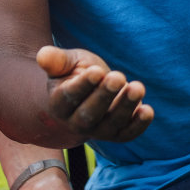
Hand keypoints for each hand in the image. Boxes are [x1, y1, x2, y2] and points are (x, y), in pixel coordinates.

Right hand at [36, 45, 152, 142]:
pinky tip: (147, 110)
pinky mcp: (117, 133)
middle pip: (89, 114)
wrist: (89, 88)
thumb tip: (42, 55)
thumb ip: (56, 60)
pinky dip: (138, 125)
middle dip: (104, 95)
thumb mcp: (66, 62)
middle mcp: (76, 123)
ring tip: (137, 87)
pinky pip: (127, 133)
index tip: (96, 71)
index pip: (69, 97)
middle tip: (117, 77)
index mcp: (59, 104)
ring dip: (125, 106)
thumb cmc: (75, 71)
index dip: (83, 85)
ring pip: (111, 124)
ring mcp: (97, 130)